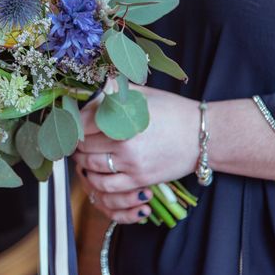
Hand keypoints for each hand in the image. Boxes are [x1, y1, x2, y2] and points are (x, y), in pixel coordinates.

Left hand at [73, 85, 199, 222]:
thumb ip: (114, 91)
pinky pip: (106, 186)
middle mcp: (125, 142)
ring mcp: (131, 164)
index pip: (83, 121)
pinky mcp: (139, 180)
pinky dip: (94, 180)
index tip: (73, 121)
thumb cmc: (172, 111)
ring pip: (90, 166)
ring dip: (82, 160)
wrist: (201, 137)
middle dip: (76, 141)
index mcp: (124, 117)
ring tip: (82, 153)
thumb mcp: (142, 94)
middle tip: (75, 138)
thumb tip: (91, 88)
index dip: (74, 122)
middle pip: (84, 145)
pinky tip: (94, 171)